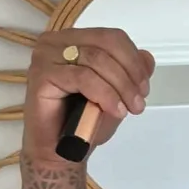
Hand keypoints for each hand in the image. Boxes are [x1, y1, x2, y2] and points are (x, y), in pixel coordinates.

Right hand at [23, 26, 154, 165]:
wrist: (60, 151)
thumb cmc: (84, 121)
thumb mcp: (117, 93)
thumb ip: (131, 72)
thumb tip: (147, 57)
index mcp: (74, 39)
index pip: (111, 37)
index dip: (134, 60)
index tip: (144, 88)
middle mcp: (57, 42)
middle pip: (105, 45)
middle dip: (129, 74)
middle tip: (138, 102)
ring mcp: (46, 56)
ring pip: (97, 60)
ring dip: (120, 86)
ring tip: (129, 109)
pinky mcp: (41, 74)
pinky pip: (82, 77)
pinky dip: (105, 94)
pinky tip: (114, 110)